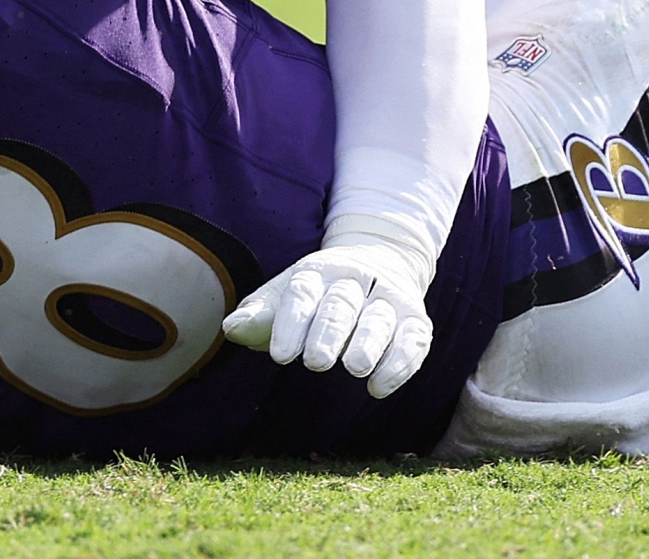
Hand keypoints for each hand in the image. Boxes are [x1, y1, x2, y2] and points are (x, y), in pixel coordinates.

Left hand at [219, 240, 436, 398]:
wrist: (380, 262)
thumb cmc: (319, 292)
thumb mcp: (286, 295)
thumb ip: (261, 315)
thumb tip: (232, 329)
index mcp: (320, 270)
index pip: (304, 292)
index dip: (292, 322)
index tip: (281, 355)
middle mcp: (358, 278)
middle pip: (342, 303)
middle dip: (330, 331)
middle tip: (316, 362)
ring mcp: (390, 298)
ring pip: (380, 318)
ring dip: (369, 342)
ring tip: (354, 367)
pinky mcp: (416, 320)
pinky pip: (413, 339)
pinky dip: (399, 362)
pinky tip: (379, 386)